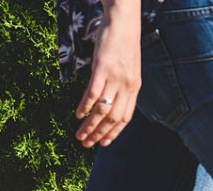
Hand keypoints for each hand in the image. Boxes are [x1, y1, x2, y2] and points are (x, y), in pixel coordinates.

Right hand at [75, 0, 141, 147]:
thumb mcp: (129, 69)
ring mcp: (115, 78)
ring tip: (80, 135)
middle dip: (100, 134)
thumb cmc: (124, 45)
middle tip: (87, 144)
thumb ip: (124, 86)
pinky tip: (78, 114)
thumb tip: (114, 101)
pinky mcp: (103, 68)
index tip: (104, 144)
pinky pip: (94, 92)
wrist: (124, 23)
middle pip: (114, 118)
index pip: (126, 117)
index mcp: (134, 88)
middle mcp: (127, 86)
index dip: (115, 132)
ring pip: (103, 109)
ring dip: (90, 125)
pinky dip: (85, 105)